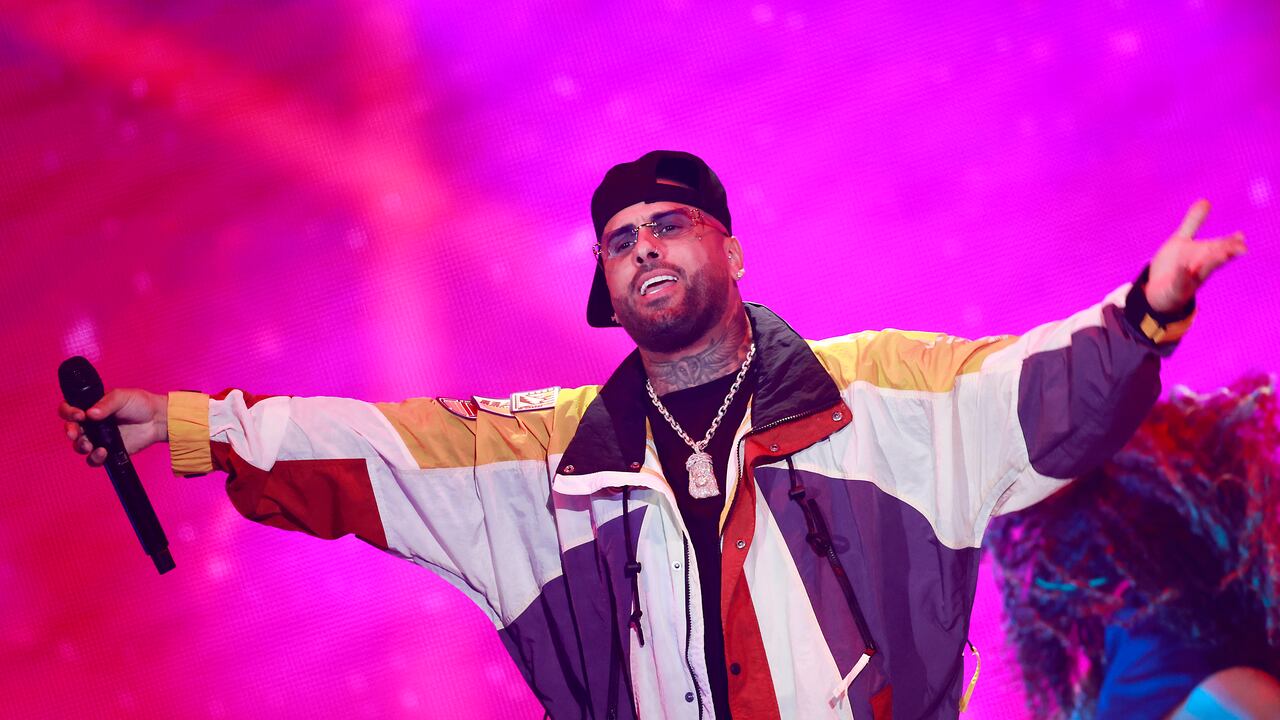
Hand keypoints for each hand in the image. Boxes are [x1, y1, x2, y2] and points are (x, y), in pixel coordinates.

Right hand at [59, 389, 168, 465]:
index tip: (79, 414)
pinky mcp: (108, 451)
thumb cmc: (139, 404)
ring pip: (80, 446)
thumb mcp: (121, 397)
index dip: (69, 412)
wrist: (157, 419)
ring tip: (90, 445)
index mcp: (90, 407)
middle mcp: (91, 424)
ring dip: (81, 446)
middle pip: (71, 429)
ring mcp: (99, 438)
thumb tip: (90, 413)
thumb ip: (105, 404)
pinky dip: (95, 458)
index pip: (69, 409)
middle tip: (76, 433)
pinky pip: (94, 459)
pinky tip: (103, 452)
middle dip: (70, 431)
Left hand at [1145, 199, 1246, 313]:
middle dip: (1227, 252)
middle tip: (1240, 247)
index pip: (1221, 247)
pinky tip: (1185, 268)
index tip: (1241, 236)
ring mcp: (1190, 280)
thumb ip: (1193, 223)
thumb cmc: (1174, 264)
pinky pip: (1180, 282)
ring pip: (1203, 272)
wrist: (1157, 290)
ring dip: (1212, 263)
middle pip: (1216, 258)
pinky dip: (1182, 275)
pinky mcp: (1176, 289)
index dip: (1231, 242)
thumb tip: (1205, 201)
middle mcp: (1201, 267)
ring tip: (1222, 254)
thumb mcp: (1181, 241)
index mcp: (1204, 255)